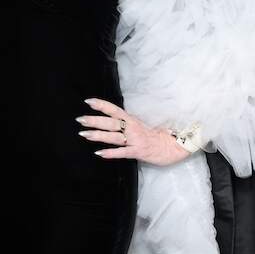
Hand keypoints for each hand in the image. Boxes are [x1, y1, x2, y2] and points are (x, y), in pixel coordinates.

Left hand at [77, 97, 192, 166]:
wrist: (175, 146)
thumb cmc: (155, 136)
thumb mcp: (139, 126)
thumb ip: (125, 123)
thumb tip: (108, 121)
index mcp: (132, 120)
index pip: (114, 110)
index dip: (102, 105)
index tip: (88, 101)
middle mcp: (132, 128)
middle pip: (111, 122)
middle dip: (94, 120)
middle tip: (79, 119)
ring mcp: (135, 140)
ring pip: (114, 136)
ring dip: (98, 135)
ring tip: (84, 134)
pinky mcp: (138, 151)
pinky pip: (122, 152)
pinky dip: (111, 152)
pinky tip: (99, 153)